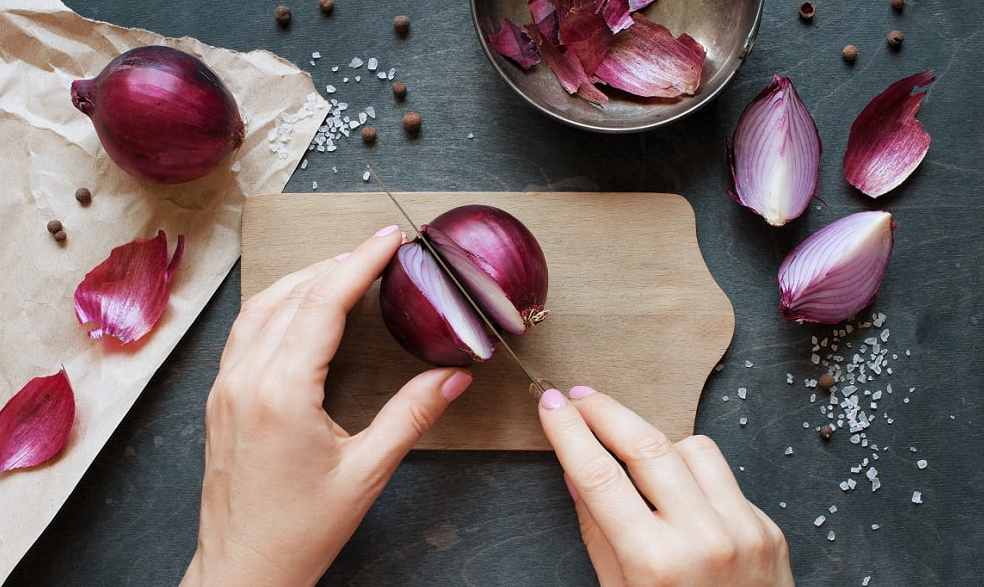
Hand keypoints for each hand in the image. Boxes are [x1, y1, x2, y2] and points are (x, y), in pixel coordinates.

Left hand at [180, 226, 472, 586]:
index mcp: (282, 392)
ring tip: (344, 269)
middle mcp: (246, 379)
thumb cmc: (299, 530)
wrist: (243, 570)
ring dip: (304, 279)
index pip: (324, 303)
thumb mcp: (367, 472)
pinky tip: (299, 308)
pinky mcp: (221, 398)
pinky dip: (277, 304)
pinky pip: (246, 331)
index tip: (389, 239)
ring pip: (262, 307)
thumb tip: (452, 377)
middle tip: (378, 250)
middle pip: (292, 294)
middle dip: (338, 263)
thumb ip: (412, 416)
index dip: (361, 263)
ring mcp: (226, 387)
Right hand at [538, 386, 794, 586]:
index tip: (551, 404)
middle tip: (580, 395)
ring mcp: (743, 530)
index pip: (598, 476)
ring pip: (691, 447)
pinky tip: (678, 490)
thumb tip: (576, 472)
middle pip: (646, 445)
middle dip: (606, 410)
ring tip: (631, 453)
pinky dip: (693, 471)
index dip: (568, 431)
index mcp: (655, 564)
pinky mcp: (767, 527)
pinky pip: (722, 474)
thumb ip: (598, 531)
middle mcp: (703, 539)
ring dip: (655, 440)